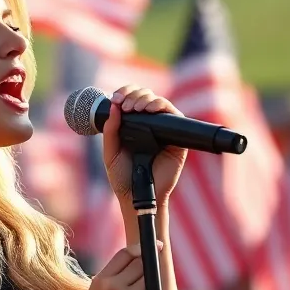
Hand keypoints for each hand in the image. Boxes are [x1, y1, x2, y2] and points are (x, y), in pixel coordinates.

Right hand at [75, 248, 149, 289]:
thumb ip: (111, 277)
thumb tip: (136, 260)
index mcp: (100, 279)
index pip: (124, 254)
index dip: (141, 248)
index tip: (154, 246)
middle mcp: (112, 286)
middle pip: (139, 263)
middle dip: (150, 264)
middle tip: (159, 264)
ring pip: (148, 279)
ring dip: (152, 281)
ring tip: (151, 287)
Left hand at [102, 86, 187, 203]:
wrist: (136, 196)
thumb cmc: (123, 177)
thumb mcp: (111, 152)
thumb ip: (111, 131)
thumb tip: (113, 106)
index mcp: (133, 126)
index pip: (132, 99)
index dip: (125, 93)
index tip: (116, 99)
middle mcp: (150, 125)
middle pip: (146, 96)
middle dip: (135, 95)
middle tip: (126, 107)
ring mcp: (164, 131)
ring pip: (159, 102)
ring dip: (146, 99)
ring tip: (136, 108)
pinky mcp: (177, 139)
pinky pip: (174, 115)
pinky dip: (163, 106)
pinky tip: (151, 110)